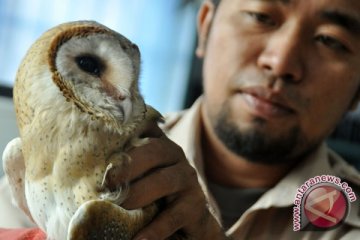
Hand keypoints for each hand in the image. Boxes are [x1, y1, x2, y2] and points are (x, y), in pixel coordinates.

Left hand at [105, 123, 226, 239]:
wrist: (190, 217)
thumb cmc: (154, 194)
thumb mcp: (140, 174)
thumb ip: (124, 166)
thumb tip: (84, 172)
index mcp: (160, 145)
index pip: (145, 129)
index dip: (125, 135)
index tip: (104, 152)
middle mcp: (176, 156)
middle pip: (155, 150)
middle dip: (128, 165)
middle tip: (106, 184)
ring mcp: (188, 179)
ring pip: (164, 180)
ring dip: (138, 194)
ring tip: (119, 208)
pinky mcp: (195, 205)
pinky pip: (174, 216)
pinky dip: (154, 229)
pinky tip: (138, 239)